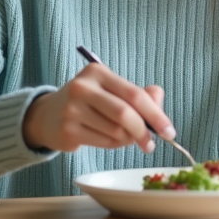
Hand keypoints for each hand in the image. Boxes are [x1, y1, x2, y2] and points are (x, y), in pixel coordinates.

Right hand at [22, 64, 173, 153]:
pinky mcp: (68, 130)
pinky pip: (104, 143)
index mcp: (98, 72)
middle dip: (144, 132)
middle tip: (152, 144)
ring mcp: (72, 109)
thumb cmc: (90, 102)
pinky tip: (109, 139)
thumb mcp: (112, 91)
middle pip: (125, 114)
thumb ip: (140, 95)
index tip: (169, 131)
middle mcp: (83, 88)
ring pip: (116, 132)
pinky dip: (114, 145)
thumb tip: (159, 102)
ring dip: (128, 140)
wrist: (48, 115)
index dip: (156, 114)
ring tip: (124, 137)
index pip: (134, 94)